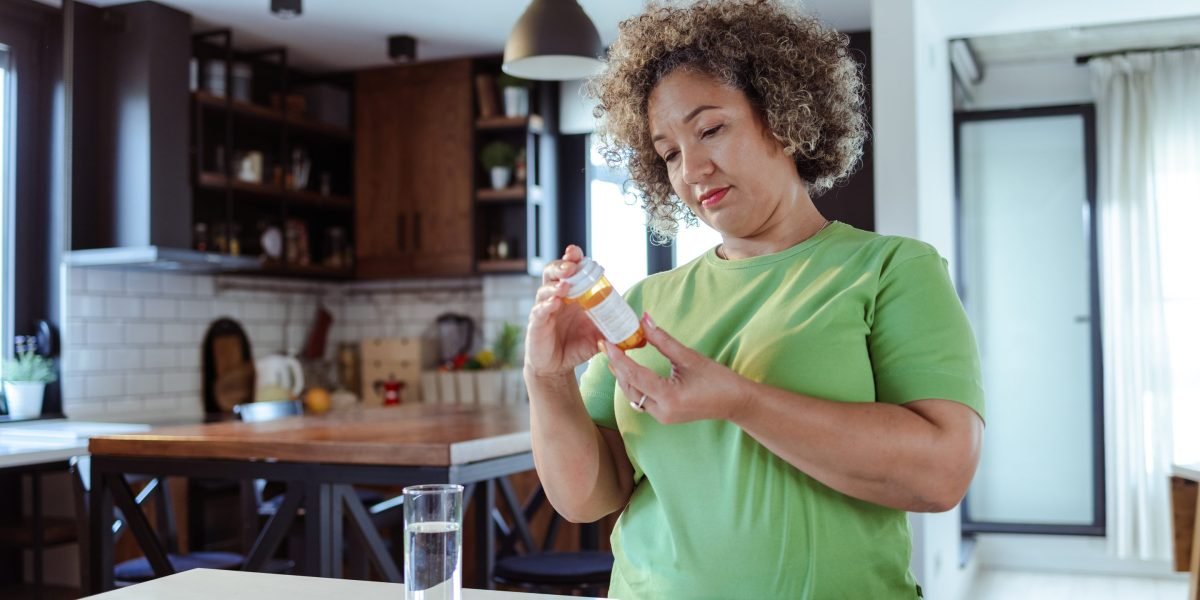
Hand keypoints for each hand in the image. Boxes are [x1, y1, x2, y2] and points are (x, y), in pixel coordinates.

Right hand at [525, 245, 604, 378]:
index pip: (570, 269)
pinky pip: (539, 311)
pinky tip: (554, 303)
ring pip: (544, 290)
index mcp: (572, 294)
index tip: (577, 252)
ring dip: (555, 285)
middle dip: (561, 266)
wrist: (558, 368)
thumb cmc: (576, 346)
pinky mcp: (536, 324)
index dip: (572, 259)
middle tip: (571, 266)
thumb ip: (616, 329)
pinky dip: (546, 306)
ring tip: (565, 286)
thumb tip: (641, 330)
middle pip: (553, 273)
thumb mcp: (599, 335)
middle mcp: (556, 297)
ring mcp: (544, 309)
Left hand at [603, 313, 752, 424]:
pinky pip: (641, 400)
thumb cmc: (718, 380)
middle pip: (629, 387)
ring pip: (633, 396)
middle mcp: (661, 411)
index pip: (635, 375)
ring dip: (623, 376)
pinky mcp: (664, 416)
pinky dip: (633, 384)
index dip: (618, 357)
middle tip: (607, 345)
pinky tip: (629, 369)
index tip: (607, 342)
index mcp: (669, 397)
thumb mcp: (689, 357)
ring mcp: (662, 416)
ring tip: (615, 354)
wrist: (736, 403)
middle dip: (617, 366)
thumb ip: (663, 340)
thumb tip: (644, 320)